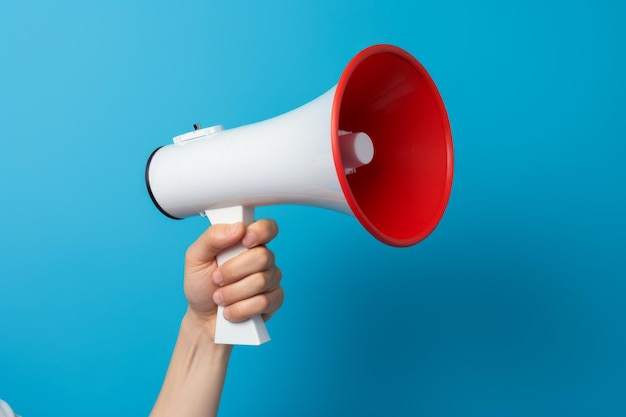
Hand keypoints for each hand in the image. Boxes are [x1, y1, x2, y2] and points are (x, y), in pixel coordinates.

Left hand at [182, 219, 283, 338]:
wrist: (203, 319)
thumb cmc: (202, 285)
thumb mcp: (196, 258)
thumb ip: (212, 237)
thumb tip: (237, 228)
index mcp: (246, 241)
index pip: (267, 227)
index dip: (260, 232)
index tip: (244, 240)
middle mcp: (262, 258)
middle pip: (263, 256)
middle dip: (233, 271)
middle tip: (217, 279)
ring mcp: (271, 279)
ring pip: (261, 281)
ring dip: (232, 293)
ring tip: (219, 298)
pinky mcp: (274, 301)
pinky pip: (264, 302)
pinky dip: (241, 309)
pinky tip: (231, 310)